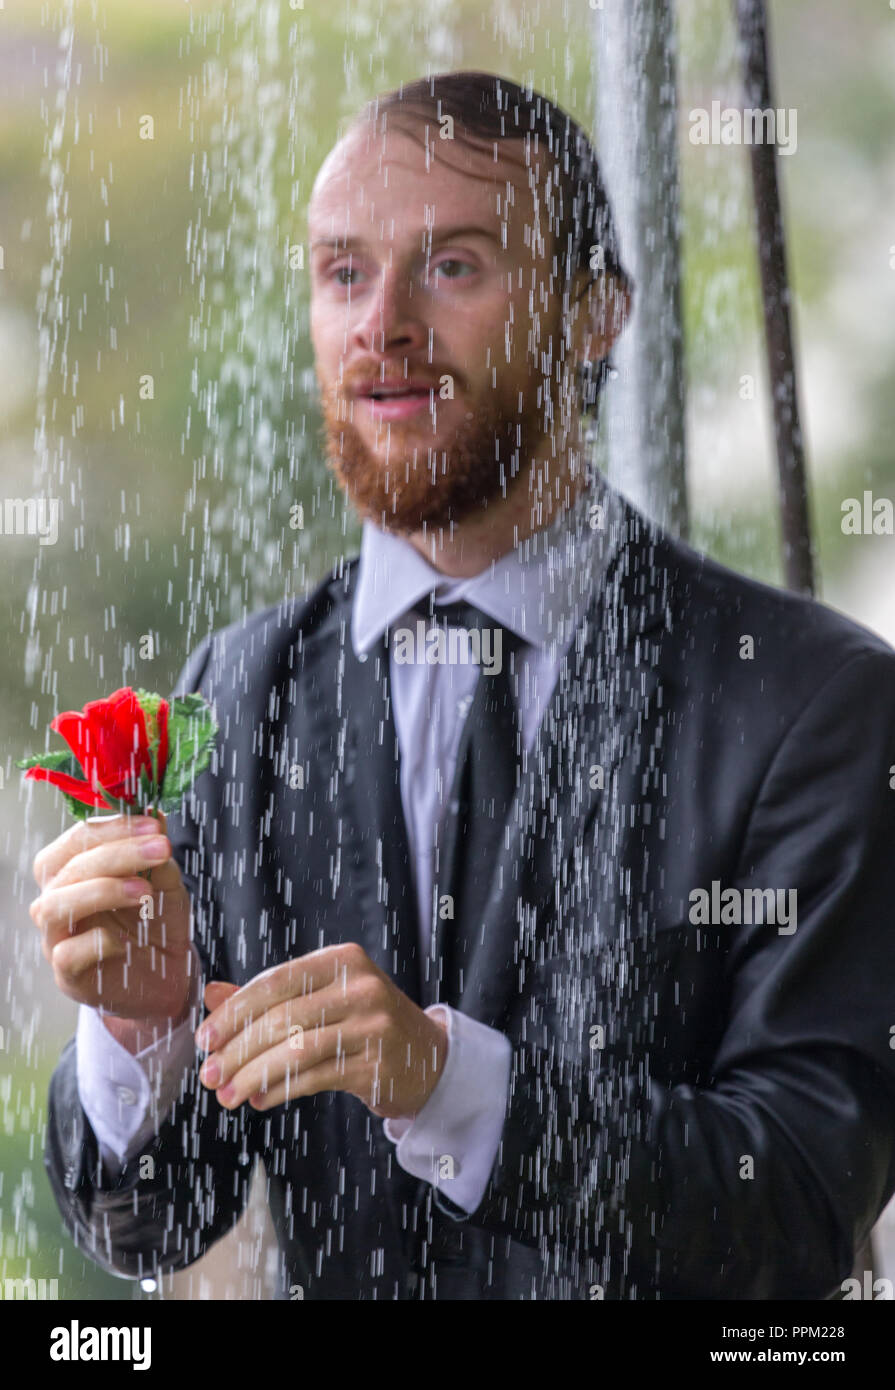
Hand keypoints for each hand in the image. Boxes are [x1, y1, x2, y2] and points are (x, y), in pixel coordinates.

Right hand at [29, 811, 193, 1044]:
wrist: (168, 976)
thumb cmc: (157, 923)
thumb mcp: (166, 882)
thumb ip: (158, 853)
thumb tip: (157, 815)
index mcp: (74, 873)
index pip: (76, 840)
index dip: (112, 827)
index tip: (154, 824)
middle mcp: (58, 901)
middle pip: (66, 868)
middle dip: (117, 853)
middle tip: (160, 848)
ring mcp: (57, 939)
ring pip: (54, 906)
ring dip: (102, 890)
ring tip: (145, 890)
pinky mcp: (67, 975)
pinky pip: (67, 953)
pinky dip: (97, 941)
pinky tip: (125, 942)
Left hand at [195, 941, 447, 1119]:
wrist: (428, 1058)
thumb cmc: (365, 1024)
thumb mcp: (322, 998)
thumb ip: (268, 996)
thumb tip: (211, 994)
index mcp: (342, 961)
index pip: (275, 981)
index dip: (234, 1011)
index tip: (206, 1038)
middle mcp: (360, 987)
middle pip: (282, 1017)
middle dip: (237, 1050)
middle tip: (209, 1074)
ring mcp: (372, 1025)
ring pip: (295, 1050)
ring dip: (253, 1076)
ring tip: (227, 1095)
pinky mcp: (376, 1064)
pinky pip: (315, 1077)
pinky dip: (280, 1090)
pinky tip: (260, 1099)